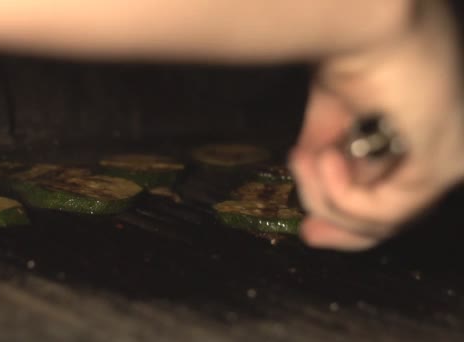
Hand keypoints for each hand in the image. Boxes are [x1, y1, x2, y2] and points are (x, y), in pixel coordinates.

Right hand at [290, 0, 463, 250]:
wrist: (361, 20)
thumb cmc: (350, 50)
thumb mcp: (331, 108)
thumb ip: (325, 143)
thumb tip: (304, 167)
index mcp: (424, 131)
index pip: (395, 192)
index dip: (352, 214)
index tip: (311, 228)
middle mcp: (447, 148)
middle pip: (394, 218)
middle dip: (344, 228)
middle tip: (310, 233)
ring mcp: (447, 159)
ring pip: (382, 219)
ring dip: (328, 197)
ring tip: (305, 162)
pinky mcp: (437, 165)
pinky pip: (382, 210)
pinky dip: (342, 195)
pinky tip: (321, 161)